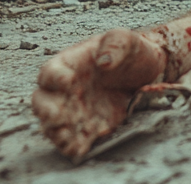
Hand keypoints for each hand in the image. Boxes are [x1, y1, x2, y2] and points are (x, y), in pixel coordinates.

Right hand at [32, 28, 167, 159]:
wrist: (148, 71)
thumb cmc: (131, 51)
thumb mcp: (126, 39)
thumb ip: (115, 44)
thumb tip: (104, 61)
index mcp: (69, 65)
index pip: (50, 72)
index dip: (55, 78)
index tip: (68, 81)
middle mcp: (66, 90)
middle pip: (43, 101)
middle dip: (46, 110)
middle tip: (56, 116)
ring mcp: (75, 109)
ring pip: (54, 124)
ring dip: (56, 132)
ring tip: (65, 138)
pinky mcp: (89, 125)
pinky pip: (76, 138)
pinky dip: (74, 145)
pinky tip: (79, 150)